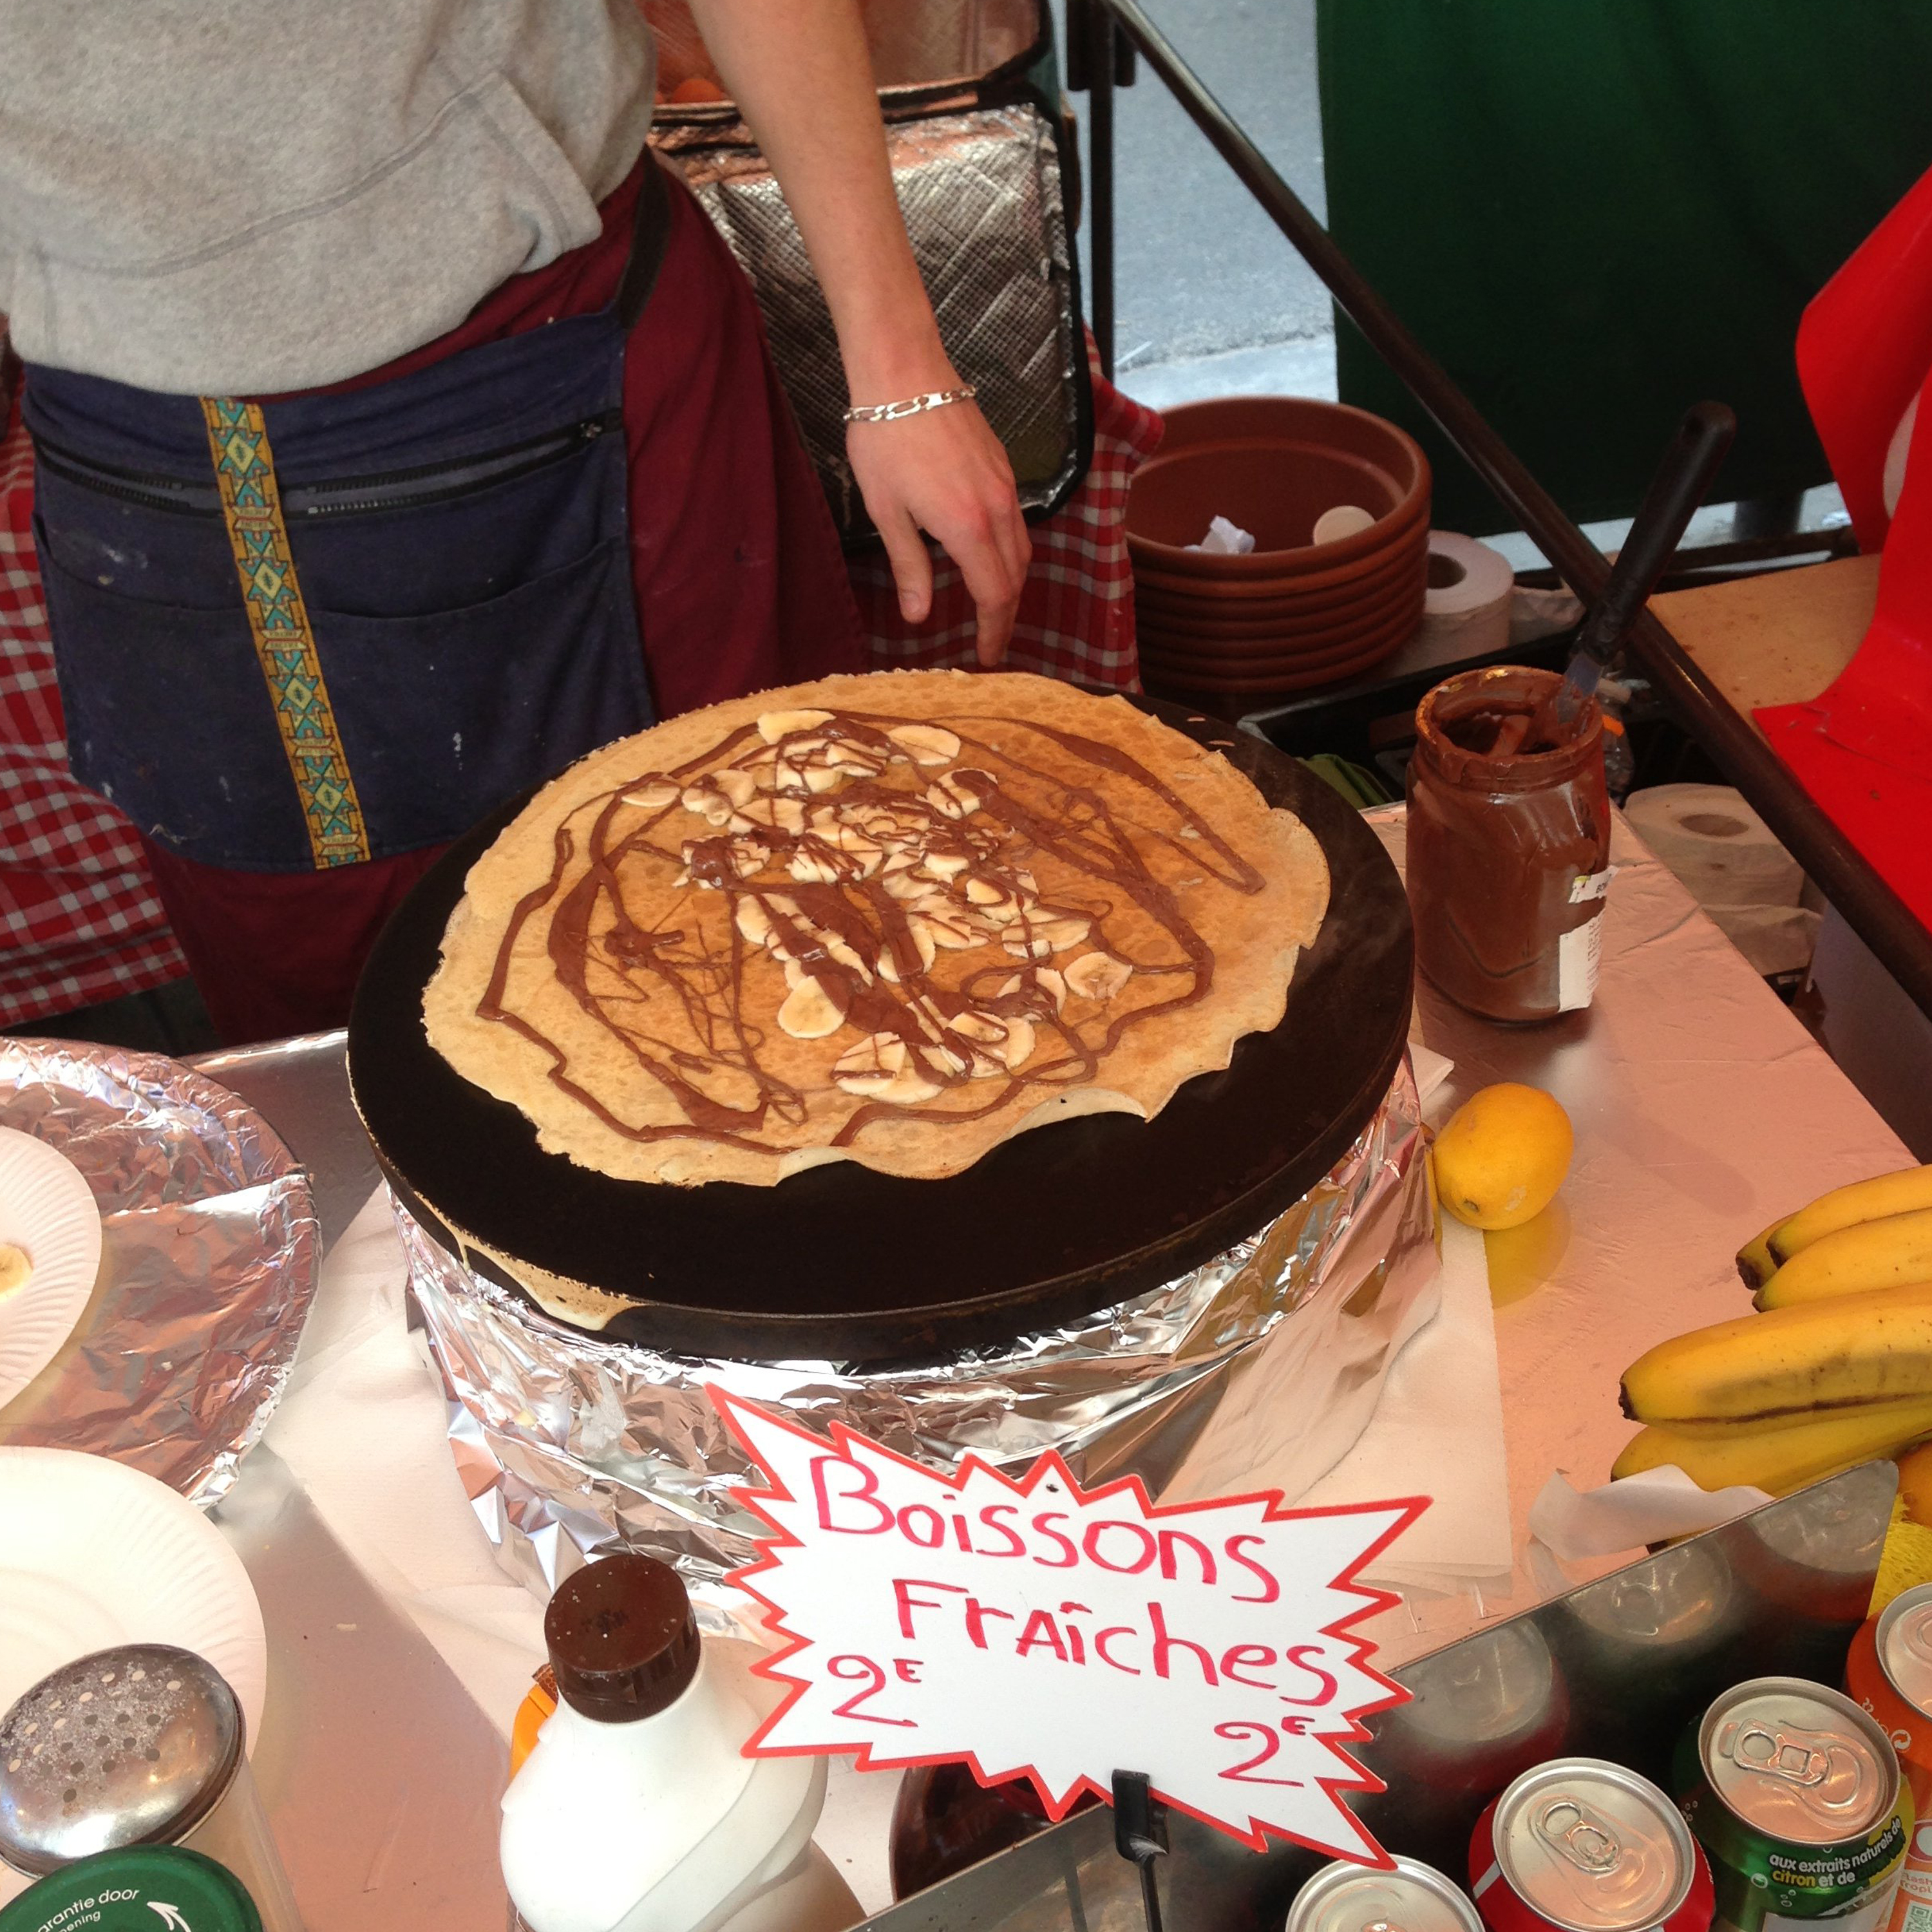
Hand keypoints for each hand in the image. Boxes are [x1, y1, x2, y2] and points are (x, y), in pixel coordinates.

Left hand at [847, 395, 1030, 665]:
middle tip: (990, 640)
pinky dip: (1009, 550)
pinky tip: (987, 556)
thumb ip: (910, 566)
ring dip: (1011, 583)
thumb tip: (919, 616)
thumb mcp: (886, 511)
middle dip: (1006, 614)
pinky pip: (1016, 521)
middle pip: (1016, 577)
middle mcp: (997, 509)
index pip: (995, 595)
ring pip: (1022, 549)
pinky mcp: (1002, 465)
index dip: (994, 632)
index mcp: (968, 527)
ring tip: (991, 606)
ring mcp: (1004, 484)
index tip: (988, 657)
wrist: (904, 371)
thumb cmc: (885, 438)